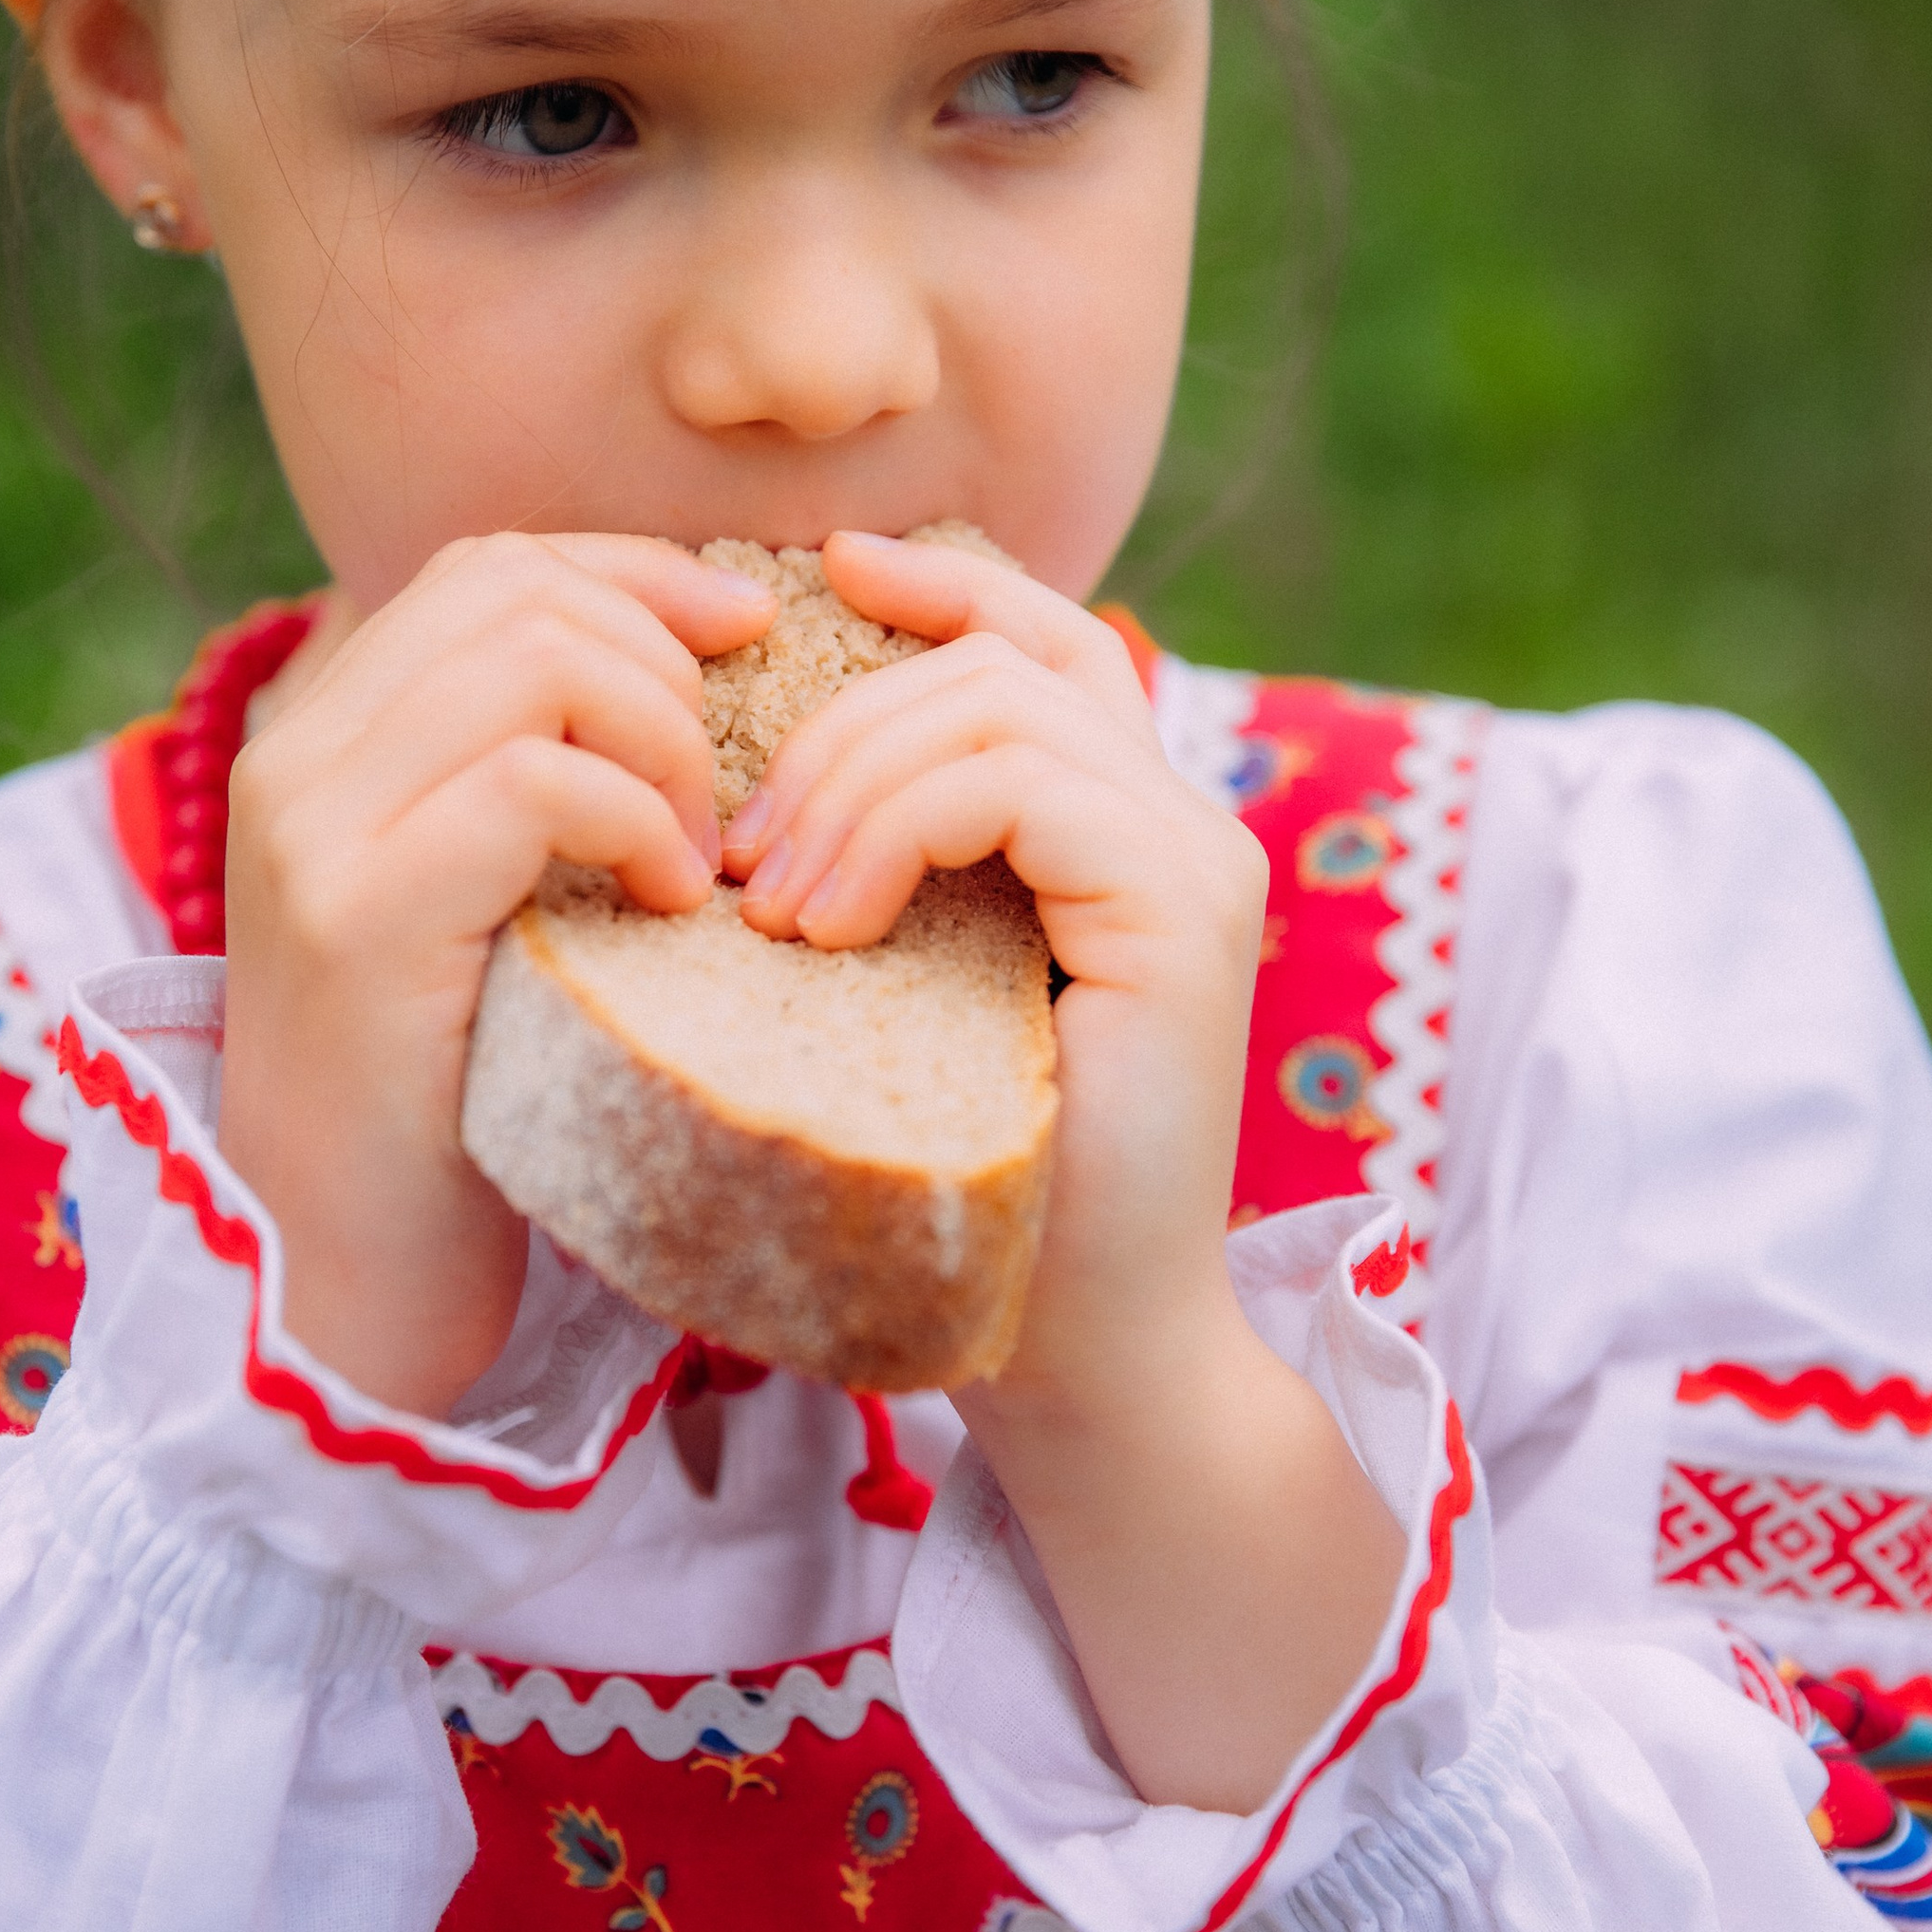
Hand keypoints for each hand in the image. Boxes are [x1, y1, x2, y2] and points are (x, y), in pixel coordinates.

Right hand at [218, 534, 773, 1417]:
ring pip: (531, 658)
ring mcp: (311, 832)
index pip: (492, 568)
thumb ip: (542, 782)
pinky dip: (634, 820)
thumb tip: (702, 659)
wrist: (350, 1280)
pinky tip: (665, 903)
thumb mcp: (499, 904)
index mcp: (323, 741)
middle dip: (664, 656)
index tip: (745, 636)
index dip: (633, 576)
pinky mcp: (357, 917)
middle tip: (732, 789)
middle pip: (517, 589)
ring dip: (663, 740)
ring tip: (699, 854)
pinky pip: (532, 780)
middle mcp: (294, 761)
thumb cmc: (461, 1098)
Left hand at [722, 531, 1405, 1809]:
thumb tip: (746, 791)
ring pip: (998, 708)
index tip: (822, 575)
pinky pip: (1019, 786)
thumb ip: (885, 878)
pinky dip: (901, 831)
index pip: (1040, 639)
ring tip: (773, 907)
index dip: (939, 584)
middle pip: (999, 662)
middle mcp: (1181, 822)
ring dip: (852, 787)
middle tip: (736, 853)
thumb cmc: (961, 1194)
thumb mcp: (902, 998)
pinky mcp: (1184, 911)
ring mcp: (1195, 860)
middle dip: (839, 726)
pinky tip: (834, 930)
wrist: (1077, 1356)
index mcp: (1122, 829)